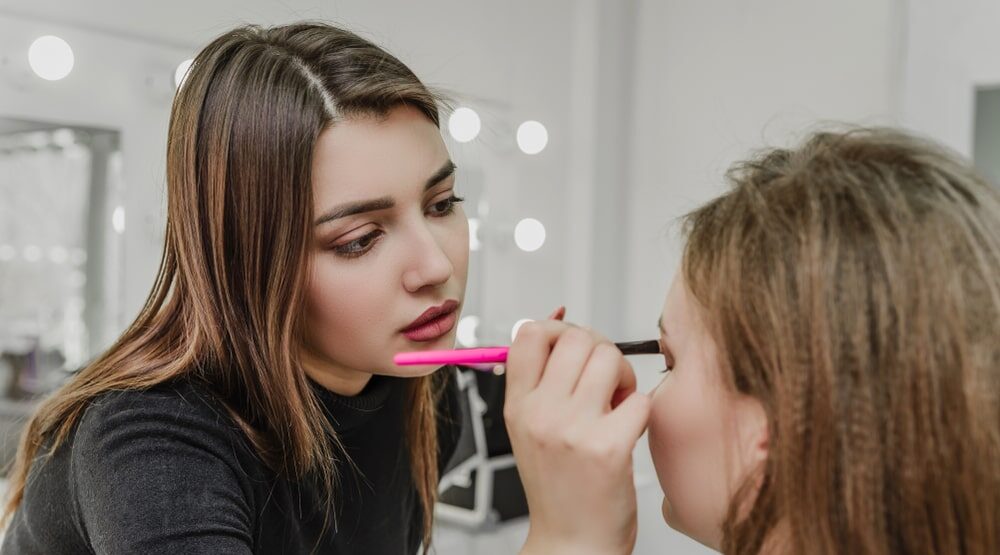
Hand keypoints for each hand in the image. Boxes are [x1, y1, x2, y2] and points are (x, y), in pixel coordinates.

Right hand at [505, 319, 650, 554]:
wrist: (573, 543)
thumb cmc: (559, 485)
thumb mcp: (530, 429)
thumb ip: (540, 379)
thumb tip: (557, 319)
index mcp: (517, 405)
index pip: (529, 333)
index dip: (559, 329)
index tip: (573, 349)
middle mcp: (539, 414)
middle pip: (578, 338)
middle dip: (601, 351)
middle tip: (605, 381)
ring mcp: (572, 430)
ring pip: (610, 358)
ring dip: (624, 377)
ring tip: (617, 405)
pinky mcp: (608, 448)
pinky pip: (639, 399)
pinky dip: (641, 411)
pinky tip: (628, 431)